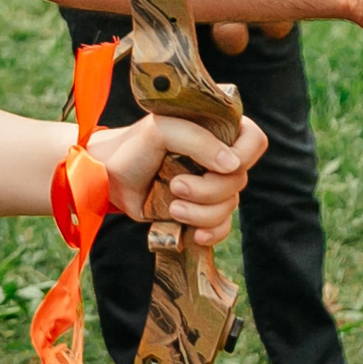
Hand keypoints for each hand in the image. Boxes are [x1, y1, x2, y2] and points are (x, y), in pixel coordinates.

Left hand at [89, 112, 267, 248]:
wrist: (109, 178)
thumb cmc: (133, 146)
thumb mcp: (161, 131)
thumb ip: (197, 140)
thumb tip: (232, 165)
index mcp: (215, 130)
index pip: (253, 140)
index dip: (245, 155)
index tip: (222, 164)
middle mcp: (218, 157)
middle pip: (240, 180)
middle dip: (209, 189)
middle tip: (176, 185)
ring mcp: (211, 186)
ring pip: (230, 206)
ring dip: (202, 212)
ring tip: (172, 207)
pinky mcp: (200, 211)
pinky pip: (222, 228)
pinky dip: (210, 232)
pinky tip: (192, 233)